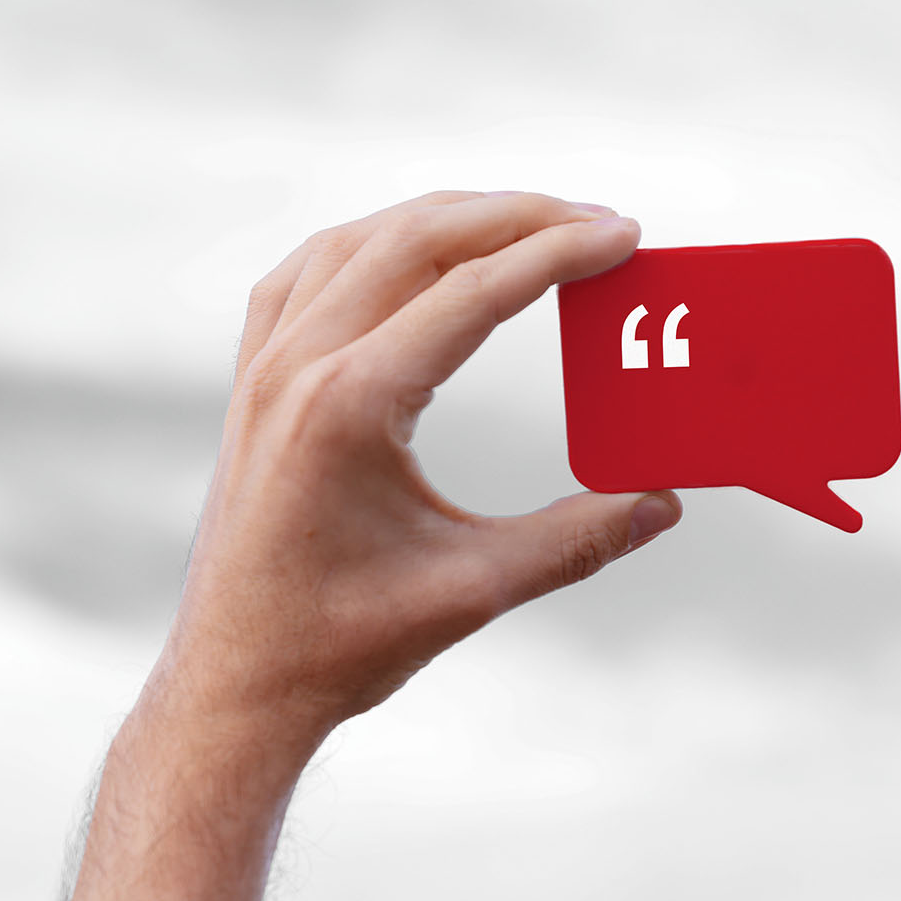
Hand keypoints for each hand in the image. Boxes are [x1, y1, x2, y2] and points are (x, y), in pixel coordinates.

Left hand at [151, 190, 680, 747]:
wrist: (237, 685)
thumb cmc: (343, 644)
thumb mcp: (475, 590)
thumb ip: (577, 540)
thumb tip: (663, 505)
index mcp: (351, 404)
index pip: (473, 291)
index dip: (559, 254)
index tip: (624, 234)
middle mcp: (299, 366)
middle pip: (419, 239)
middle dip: (518, 216)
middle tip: (599, 220)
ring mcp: (265, 367)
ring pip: (361, 240)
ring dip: (449, 217)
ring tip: (528, 222)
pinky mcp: (254, 382)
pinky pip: (310, 271)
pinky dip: (374, 240)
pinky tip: (412, 247)